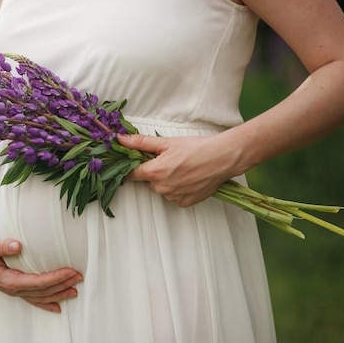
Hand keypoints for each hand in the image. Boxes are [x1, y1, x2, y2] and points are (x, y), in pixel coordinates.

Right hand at [0, 237, 82, 312]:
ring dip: (58, 293)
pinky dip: (46, 303)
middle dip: (62, 284)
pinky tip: (58, 307)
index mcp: (8, 280)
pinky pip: (33, 298)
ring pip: (41, 296)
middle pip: (43, 291)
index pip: (38, 282)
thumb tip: (17, 246)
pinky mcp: (14, 287)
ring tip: (75, 289)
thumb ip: (0, 246)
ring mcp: (14, 290)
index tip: (70, 271)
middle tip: (80, 277)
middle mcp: (13, 288)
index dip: (55, 278)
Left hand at [117, 133, 237, 206]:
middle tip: (169, 160)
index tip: (134, 162)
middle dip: (154, 171)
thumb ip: (141, 143)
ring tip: (182, 168)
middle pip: (148, 181)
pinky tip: (188, 178)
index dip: (131, 167)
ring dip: (166, 180)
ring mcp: (173, 197)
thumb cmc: (197, 148)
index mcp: (154, 172)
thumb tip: (121, 140)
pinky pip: (174, 196)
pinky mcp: (185, 202)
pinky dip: (178, 188)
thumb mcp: (166, 142)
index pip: (131, 174)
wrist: (222, 158)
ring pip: (162, 189)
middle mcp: (161, 188)